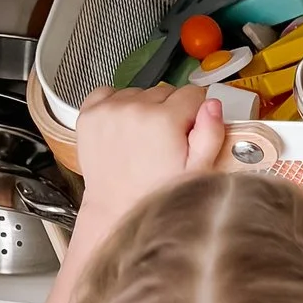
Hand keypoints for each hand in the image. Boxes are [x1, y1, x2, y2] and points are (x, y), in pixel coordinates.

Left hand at [73, 83, 227, 225]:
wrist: (116, 210)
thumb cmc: (155, 195)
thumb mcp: (196, 171)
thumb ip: (210, 134)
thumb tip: (212, 106)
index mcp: (164, 121)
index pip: (193, 94)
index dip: (195, 114)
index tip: (188, 131)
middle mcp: (134, 109)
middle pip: (166, 92)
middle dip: (170, 112)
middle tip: (164, 141)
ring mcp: (109, 110)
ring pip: (139, 92)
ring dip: (143, 108)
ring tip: (142, 138)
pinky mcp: (90, 114)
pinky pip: (108, 92)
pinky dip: (116, 104)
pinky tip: (123, 126)